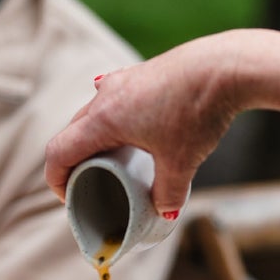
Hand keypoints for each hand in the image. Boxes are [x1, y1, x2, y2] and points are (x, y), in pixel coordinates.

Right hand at [44, 33, 242, 217]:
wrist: (224, 67)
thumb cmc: (197, 111)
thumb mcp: (181, 162)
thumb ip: (169, 192)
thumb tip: (165, 212)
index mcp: (103, 120)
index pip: (59, 151)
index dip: (56, 179)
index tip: (66, 197)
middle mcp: (105, 96)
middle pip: (74, 132)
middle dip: (75, 160)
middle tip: (88, 182)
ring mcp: (122, 80)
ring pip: (95, 113)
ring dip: (94, 136)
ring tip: (111, 158)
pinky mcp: (141, 73)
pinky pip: (116, 98)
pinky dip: (116, 118)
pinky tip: (133, 124)